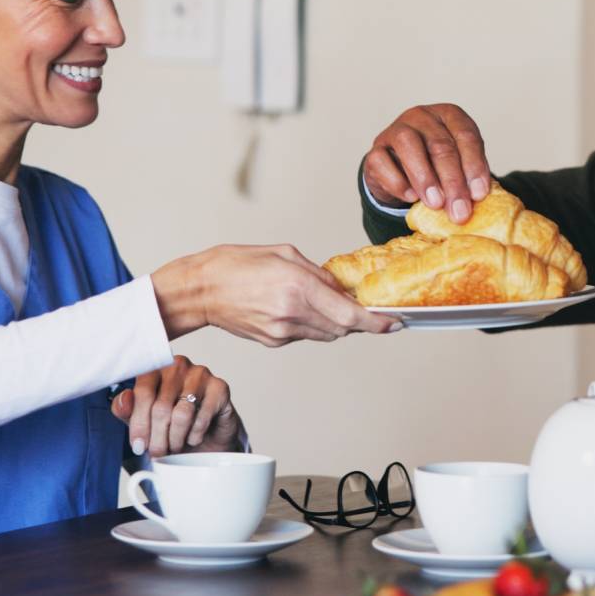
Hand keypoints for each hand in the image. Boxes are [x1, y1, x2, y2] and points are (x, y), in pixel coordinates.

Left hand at [109, 356, 243, 456]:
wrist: (207, 437)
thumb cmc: (172, 425)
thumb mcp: (144, 420)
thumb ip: (128, 410)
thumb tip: (123, 401)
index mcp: (155, 368)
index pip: (142, 392)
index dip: (139, 423)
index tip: (138, 446)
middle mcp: (177, 365)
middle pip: (161, 407)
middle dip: (157, 438)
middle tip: (158, 453)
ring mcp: (200, 374)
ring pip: (181, 414)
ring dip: (176, 439)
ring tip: (175, 446)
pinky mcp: (220, 388)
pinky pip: (202, 418)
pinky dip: (195, 435)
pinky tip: (193, 438)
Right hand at [151, 244, 401, 343]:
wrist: (198, 291)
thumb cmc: (234, 264)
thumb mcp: (283, 254)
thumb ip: (318, 274)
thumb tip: (342, 290)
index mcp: (298, 288)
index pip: (351, 315)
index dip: (378, 323)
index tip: (396, 323)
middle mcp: (293, 314)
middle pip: (344, 328)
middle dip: (360, 320)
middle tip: (370, 309)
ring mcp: (282, 332)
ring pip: (327, 334)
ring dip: (338, 322)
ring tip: (330, 303)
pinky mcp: (273, 341)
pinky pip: (306, 335)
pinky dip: (314, 324)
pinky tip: (302, 308)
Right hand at [363, 103, 491, 223]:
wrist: (401, 173)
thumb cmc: (437, 167)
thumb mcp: (458, 166)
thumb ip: (468, 178)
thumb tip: (476, 200)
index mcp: (449, 115)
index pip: (466, 135)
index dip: (474, 165)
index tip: (479, 194)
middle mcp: (423, 116)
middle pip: (439, 145)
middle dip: (453, 181)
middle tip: (460, 211)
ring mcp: (396, 129)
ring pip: (408, 145)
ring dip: (425, 178)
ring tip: (436, 204)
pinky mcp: (375, 149)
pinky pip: (382, 162)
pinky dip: (398, 182)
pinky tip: (411, 197)